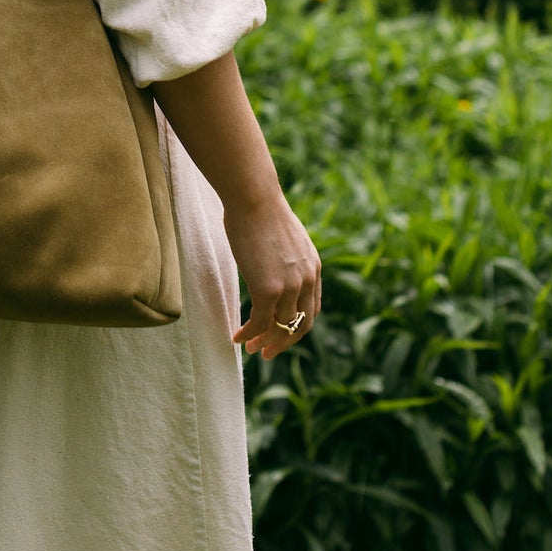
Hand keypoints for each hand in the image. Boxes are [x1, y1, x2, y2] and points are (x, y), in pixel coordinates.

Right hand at [222, 188, 320, 359]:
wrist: (253, 197)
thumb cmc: (260, 209)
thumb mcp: (284, 238)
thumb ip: (286, 257)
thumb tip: (271, 263)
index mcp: (313, 267)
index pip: (312, 308)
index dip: (297, 326)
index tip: (281, 332)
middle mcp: (307, 280)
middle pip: (301, 325)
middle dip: (285, 342)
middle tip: (268, 352)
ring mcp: (289, 286)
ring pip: (280, 327)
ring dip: (265, 342)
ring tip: (251, 348)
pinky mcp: (268, 289)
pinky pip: (260, 322)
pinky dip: (249, 334)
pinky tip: (238, 338)